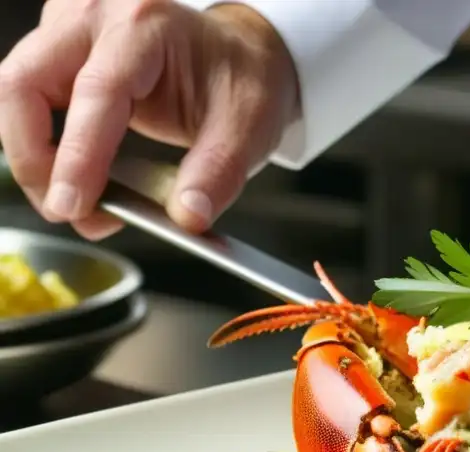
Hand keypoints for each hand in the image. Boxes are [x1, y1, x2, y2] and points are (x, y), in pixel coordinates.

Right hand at [0, 0, 298, 239]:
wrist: (241, 55)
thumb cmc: (243, 80)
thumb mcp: (249, 128)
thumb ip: (218, 173)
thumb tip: (187, 217)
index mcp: (145, 27)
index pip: (97, 92)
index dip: (78, 156)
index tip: (72, 206)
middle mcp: (96, 16)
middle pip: (25, 84)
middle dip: (35, 159)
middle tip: (67, 211)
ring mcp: (70, 27)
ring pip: (17, 92)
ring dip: (34, 155)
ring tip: (77, 203)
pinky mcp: (60, 46)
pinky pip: (29, 97)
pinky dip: (43, 143)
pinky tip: (76, 175)